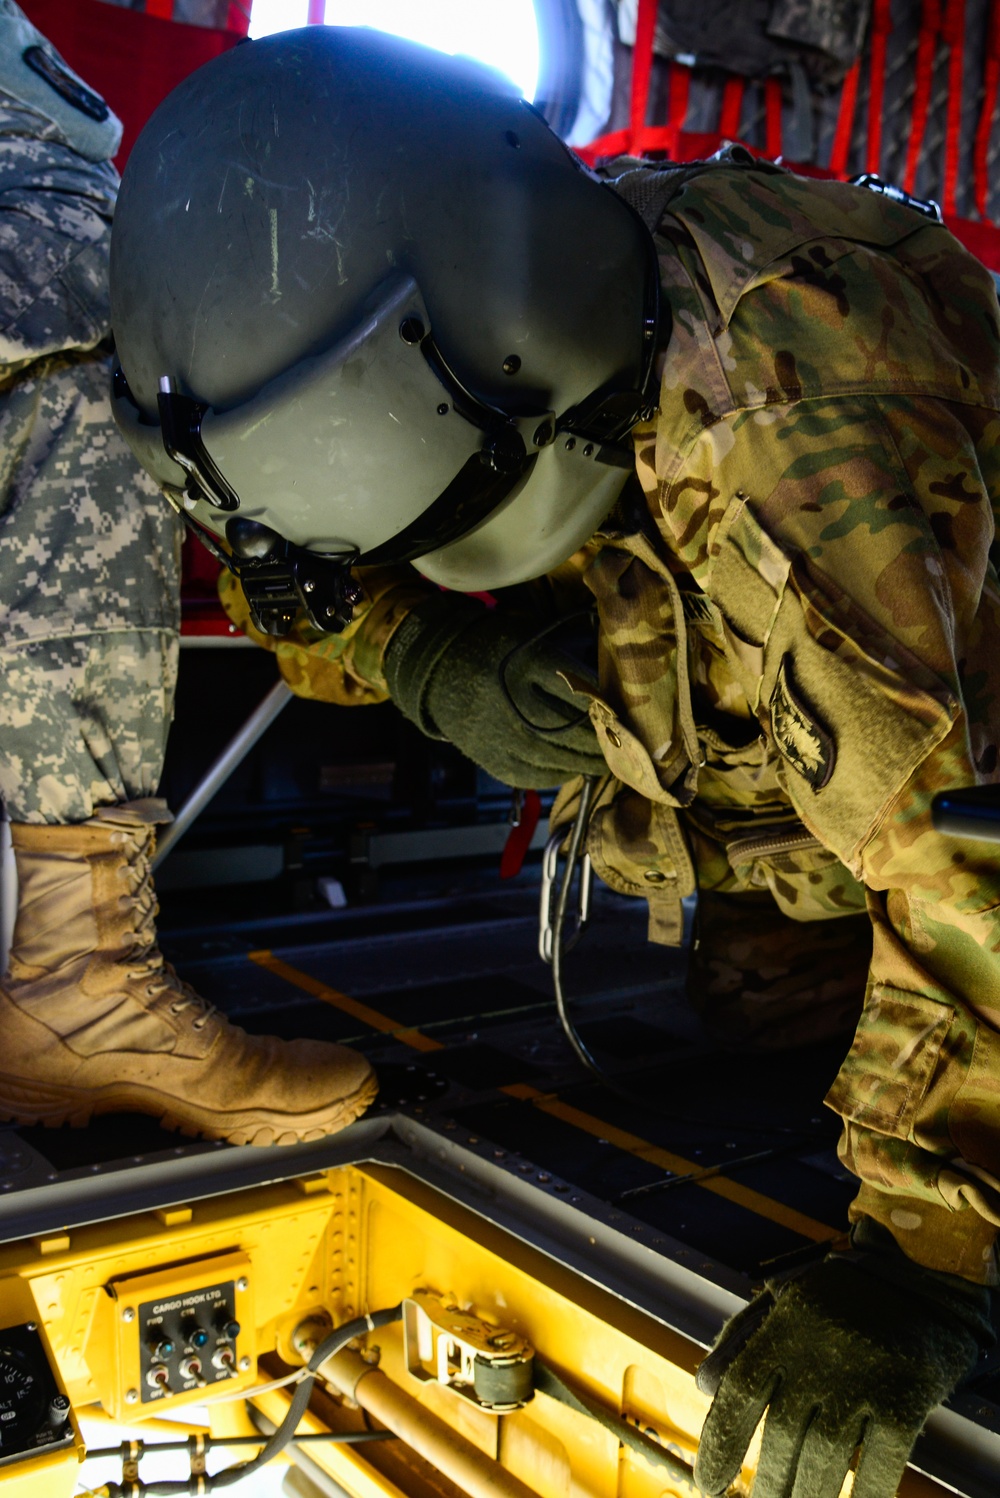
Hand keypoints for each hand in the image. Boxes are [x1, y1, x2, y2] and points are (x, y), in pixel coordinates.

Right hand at [384, 595, 606, 786]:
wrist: (439, 670)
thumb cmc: (498, 652)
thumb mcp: (532, 644)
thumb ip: (568, 671)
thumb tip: (612, 704)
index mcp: (525, 664)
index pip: (580, 693)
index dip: (609, 710)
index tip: (630, 719)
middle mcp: (512, 703)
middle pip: (570, 730)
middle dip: (603, 743)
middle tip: (627, 748)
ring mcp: (498, 735)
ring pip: (555, 758)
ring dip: (586, 763)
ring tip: (606, 762)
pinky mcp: (491, 758)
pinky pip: (533, 776)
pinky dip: (558, 775)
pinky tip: (572, 768)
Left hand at [694, 1250, 988, 1497]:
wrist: (921, 1278)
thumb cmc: (843, 1297)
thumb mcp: (786, 1298)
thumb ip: (743, 1338)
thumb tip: (705, 1388)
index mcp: (786, 1324)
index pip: (740, 1391)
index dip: (721, 1443)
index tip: (707, 1485)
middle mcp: (821, 1349)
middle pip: (782, 1434)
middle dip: (769, 1482)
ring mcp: (866, 1374)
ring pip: (825, 1458)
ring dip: (806, 1496)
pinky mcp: (906, 1397)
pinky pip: (878, 1465)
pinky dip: (862, 1497)